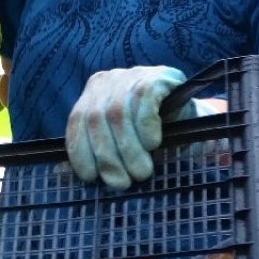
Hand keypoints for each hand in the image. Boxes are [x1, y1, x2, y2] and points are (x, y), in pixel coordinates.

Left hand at [65, 66, 216, 188]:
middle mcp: (108, 80)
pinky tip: (153, 144)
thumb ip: (98, 154)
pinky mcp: (158, 76)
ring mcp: (133, 74)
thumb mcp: (122, 146)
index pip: (76, 121)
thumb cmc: (153, 139)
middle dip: (107, 156)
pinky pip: (144, 101)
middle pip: (95, 118)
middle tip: (122, 183)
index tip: (90, 177)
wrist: (193, 122)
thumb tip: (66, 175)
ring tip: (141, 172)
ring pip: (117, 113)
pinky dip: (145, 128)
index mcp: (92, 95)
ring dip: (128, 149)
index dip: (80, 151)